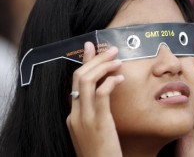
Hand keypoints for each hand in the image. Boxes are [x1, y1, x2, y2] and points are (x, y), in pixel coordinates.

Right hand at [66, 42, 123, 156]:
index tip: (91, 47)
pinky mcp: (98, 123)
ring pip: (87, 81)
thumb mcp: (95, 130)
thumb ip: (96, 112)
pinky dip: (110, 81)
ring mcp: (84, 118)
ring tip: (118, 60)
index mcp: (73, 115)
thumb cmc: (103, 153)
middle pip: (79, 76)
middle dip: (95, 58)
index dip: (84, 62)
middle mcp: (75, 114)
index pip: (75, 81)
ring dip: (103, 66)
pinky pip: (101, 94)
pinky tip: (120, 78)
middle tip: (111, 50)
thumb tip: (105, 92)